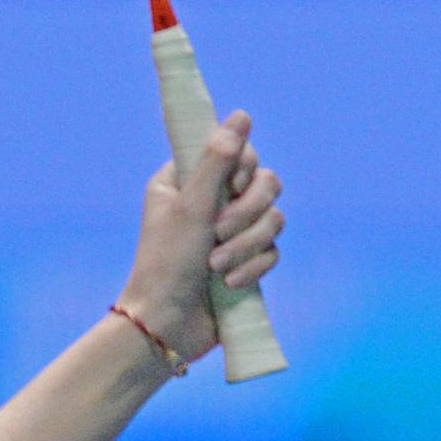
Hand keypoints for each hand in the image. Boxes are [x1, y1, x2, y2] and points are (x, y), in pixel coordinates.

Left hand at [114, 111, 282, 367]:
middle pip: (265, 183)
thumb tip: (242, 115)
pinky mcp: (247, 261)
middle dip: (248, 211)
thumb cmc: (167, 263)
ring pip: (273, 218)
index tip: (231, 186)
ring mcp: (231, 232)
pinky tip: (230, 282)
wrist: (167, 325)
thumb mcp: (191, 207)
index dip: (243, 168)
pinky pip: (272, 250)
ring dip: (247, 244)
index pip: (238, 152)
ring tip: (217, 265)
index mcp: (188, 179)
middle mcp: (212, 201)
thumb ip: (217, 160)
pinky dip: (254, 266)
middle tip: (219, 231)